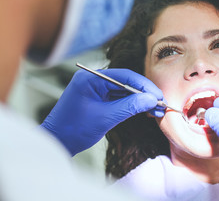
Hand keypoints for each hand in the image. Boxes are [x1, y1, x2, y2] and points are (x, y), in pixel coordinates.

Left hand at [40, 68, 164, 155]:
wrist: (57, 142)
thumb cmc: (74, 129)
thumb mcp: (106, 117)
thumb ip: (130, 106)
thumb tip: (151, 99)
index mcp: (91, 78)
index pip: (125, 76)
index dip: (144, 86)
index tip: (158, 96)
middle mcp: (93, 79)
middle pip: (126, 82)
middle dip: (144, 93)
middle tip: (160, 103)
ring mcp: (95, 88)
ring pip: (124, 91)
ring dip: (140, 100)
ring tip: (155, 109)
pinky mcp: (98, 98)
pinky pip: (118, 98)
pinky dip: (131, 104)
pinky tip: (144, 110)